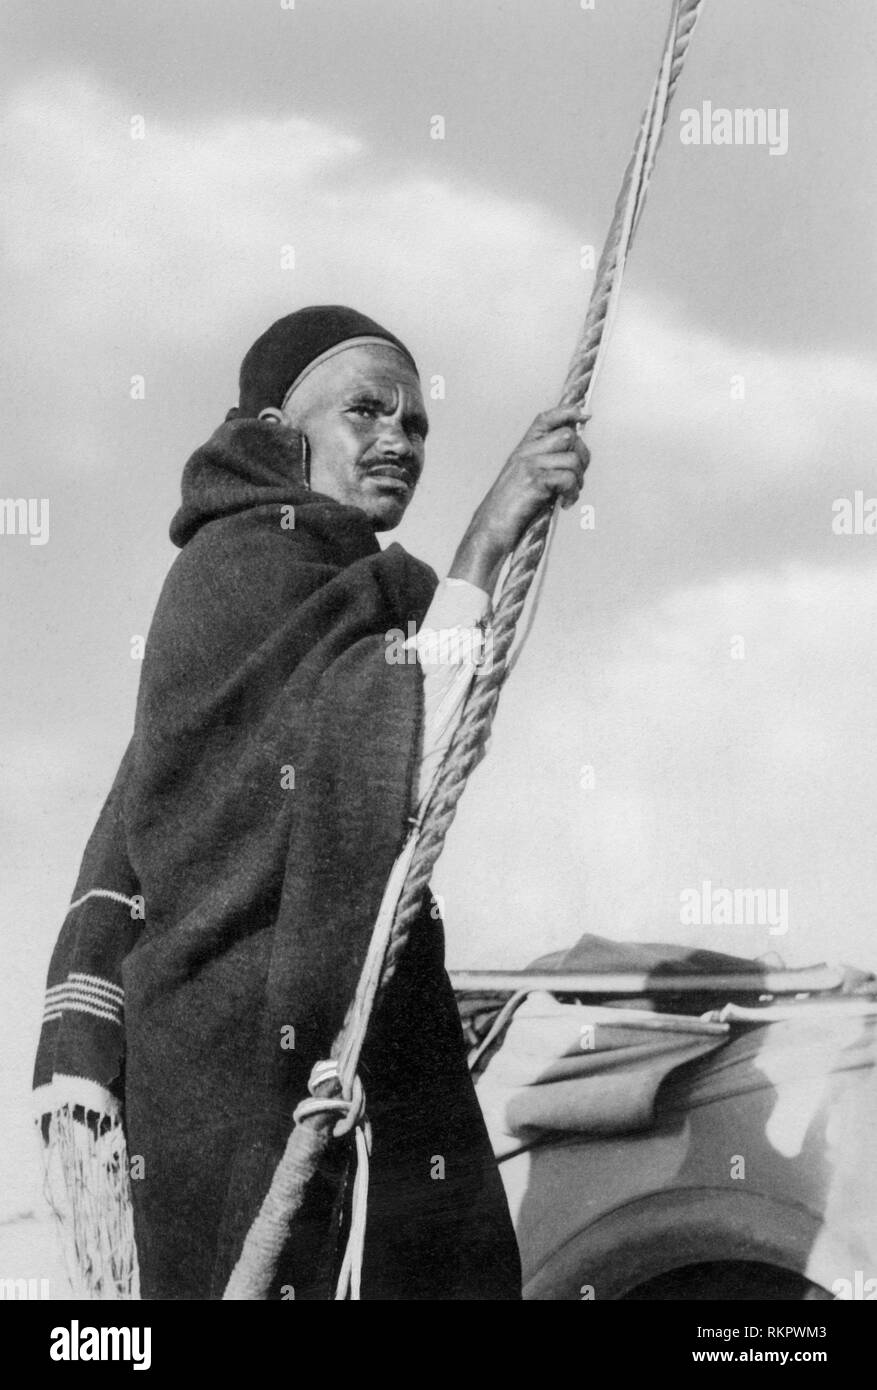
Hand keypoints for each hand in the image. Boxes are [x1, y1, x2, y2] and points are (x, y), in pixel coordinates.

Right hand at [449, 405, 590, 590]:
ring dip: (578, 480)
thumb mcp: (524, 478)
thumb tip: (574, 455)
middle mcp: (525, 452)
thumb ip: (544, 463)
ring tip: (569, 496)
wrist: (490, 528)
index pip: (546, 418)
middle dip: (582, 457)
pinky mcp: (534, 481)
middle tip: (577, 480)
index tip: (586, 416)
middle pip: (568, 436)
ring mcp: (529, 465)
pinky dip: (572, 493)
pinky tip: (564, 504)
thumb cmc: (510, 508)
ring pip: (572, 458)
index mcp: (523, 448)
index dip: (568, 413)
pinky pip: (567, 478)